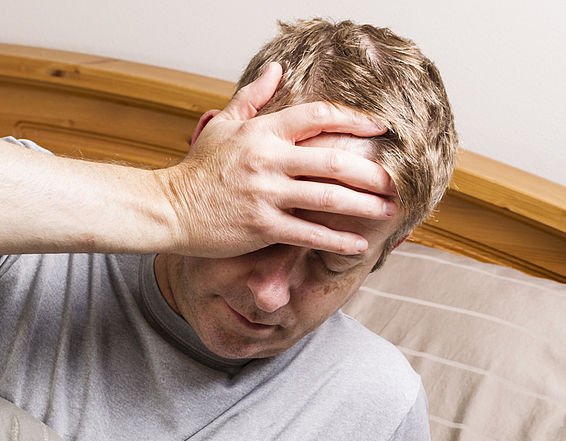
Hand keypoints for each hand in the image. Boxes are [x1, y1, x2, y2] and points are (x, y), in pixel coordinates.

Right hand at [156, 62, 395, 258]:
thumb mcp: (223, 124)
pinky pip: (308, 233)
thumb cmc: (197, 169)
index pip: (318, 117)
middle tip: (396, 180)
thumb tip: (277, 68)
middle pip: (333, 160)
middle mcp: (269, 160)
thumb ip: (253, 96)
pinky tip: (358, 246)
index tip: (380, 129)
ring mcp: (266, 194)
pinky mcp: (261, 226)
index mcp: (263, 131)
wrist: (169, 208)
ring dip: (364, 206)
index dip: (354, 120)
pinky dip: (337, 240)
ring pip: (327, 197)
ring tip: (388, 211)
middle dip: (372, 172)